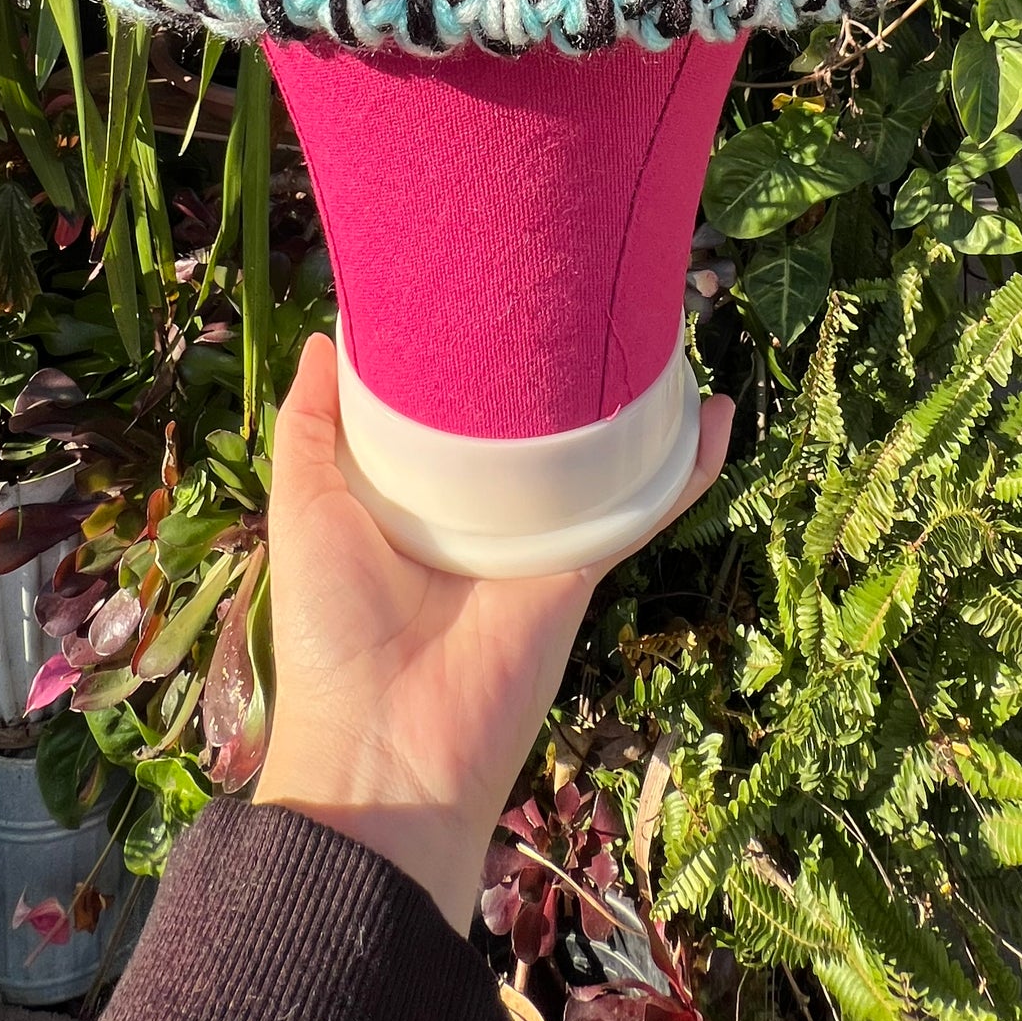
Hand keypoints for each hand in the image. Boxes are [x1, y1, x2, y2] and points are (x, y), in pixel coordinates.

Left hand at [254, 333, 732, 928]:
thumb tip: (328, 336)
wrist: (384, 750)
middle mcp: (480, 502)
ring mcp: (537, 531)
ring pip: (598, 450)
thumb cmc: (331, 629)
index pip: (450, 399)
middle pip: (531, 416)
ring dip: (637, 398)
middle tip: (589, 277)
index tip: (491, 269)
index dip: (470, 341)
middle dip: (562, 356)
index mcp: (410, 487)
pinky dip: (686, 467)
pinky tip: (717, 415)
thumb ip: (310, 425)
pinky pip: (641, 505)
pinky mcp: (581, 564)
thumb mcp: (303, 509)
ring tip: (664, 327)